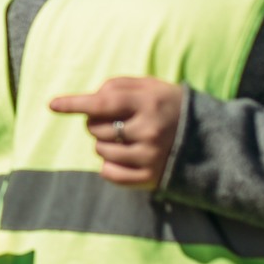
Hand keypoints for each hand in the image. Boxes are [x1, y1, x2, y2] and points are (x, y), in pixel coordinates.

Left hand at [50, 77, 186, 189]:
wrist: (210, 139)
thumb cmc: (171, 106)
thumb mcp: (152, 86)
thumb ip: (120, 86)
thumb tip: (90, 98)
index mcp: (149, 102)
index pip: (104, 101)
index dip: (76, 103)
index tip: (53, 105)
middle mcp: (149, 130)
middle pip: (95, 128)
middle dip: (96, 123)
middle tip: (115, 121)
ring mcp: (150, 156)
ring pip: (100, 150)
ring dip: (104, 144)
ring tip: (126, 138)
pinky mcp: (150, 177)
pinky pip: (109, 174)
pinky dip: (108, 166)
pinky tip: (124, 157)